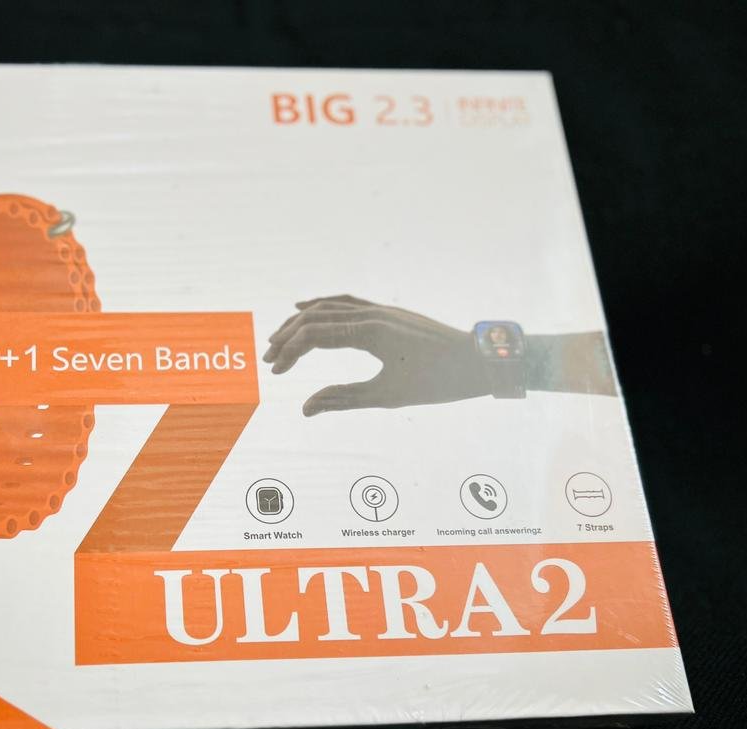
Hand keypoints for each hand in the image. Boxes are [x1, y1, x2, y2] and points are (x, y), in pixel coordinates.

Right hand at [262, 295, 489, 415]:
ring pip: (329, 306)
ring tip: (280, 337)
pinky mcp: (388, 313)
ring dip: (301, 321)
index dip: (290, 352)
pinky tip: (308, 308)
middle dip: (288, 337)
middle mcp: (372, 314)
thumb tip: (305, 408)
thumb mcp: (387, 396)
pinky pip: (347, 302)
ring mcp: (381, 310)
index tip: (276, 371)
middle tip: (268, 358)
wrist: (479, 360)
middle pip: (316, 317)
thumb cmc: (437, 381)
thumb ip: (343, 399)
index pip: (315, 335)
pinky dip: (323, 304)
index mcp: (370, 333)